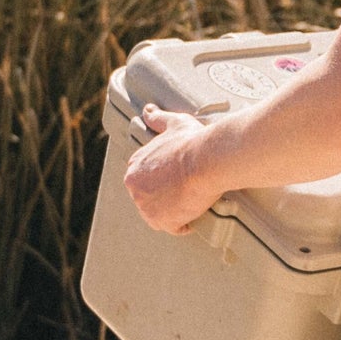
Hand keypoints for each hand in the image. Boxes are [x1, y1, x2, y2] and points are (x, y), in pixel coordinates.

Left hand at [122, 105, 219, 234]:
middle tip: (186, 191)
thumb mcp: (173, 124)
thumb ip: (158, 119)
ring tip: (190, 202)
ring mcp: (145, 206)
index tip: (177, 179)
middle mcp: (134, 187)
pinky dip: (182, 225)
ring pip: (159, 214)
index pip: (145, 180)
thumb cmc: (192, 142)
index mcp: (134, 166)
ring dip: (173, 212)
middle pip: (150, 199)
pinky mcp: (160, 221)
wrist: (206, 160)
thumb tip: (149, 111)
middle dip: (166, 198)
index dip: (163, 181)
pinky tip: (192, 218)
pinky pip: (172, 228)